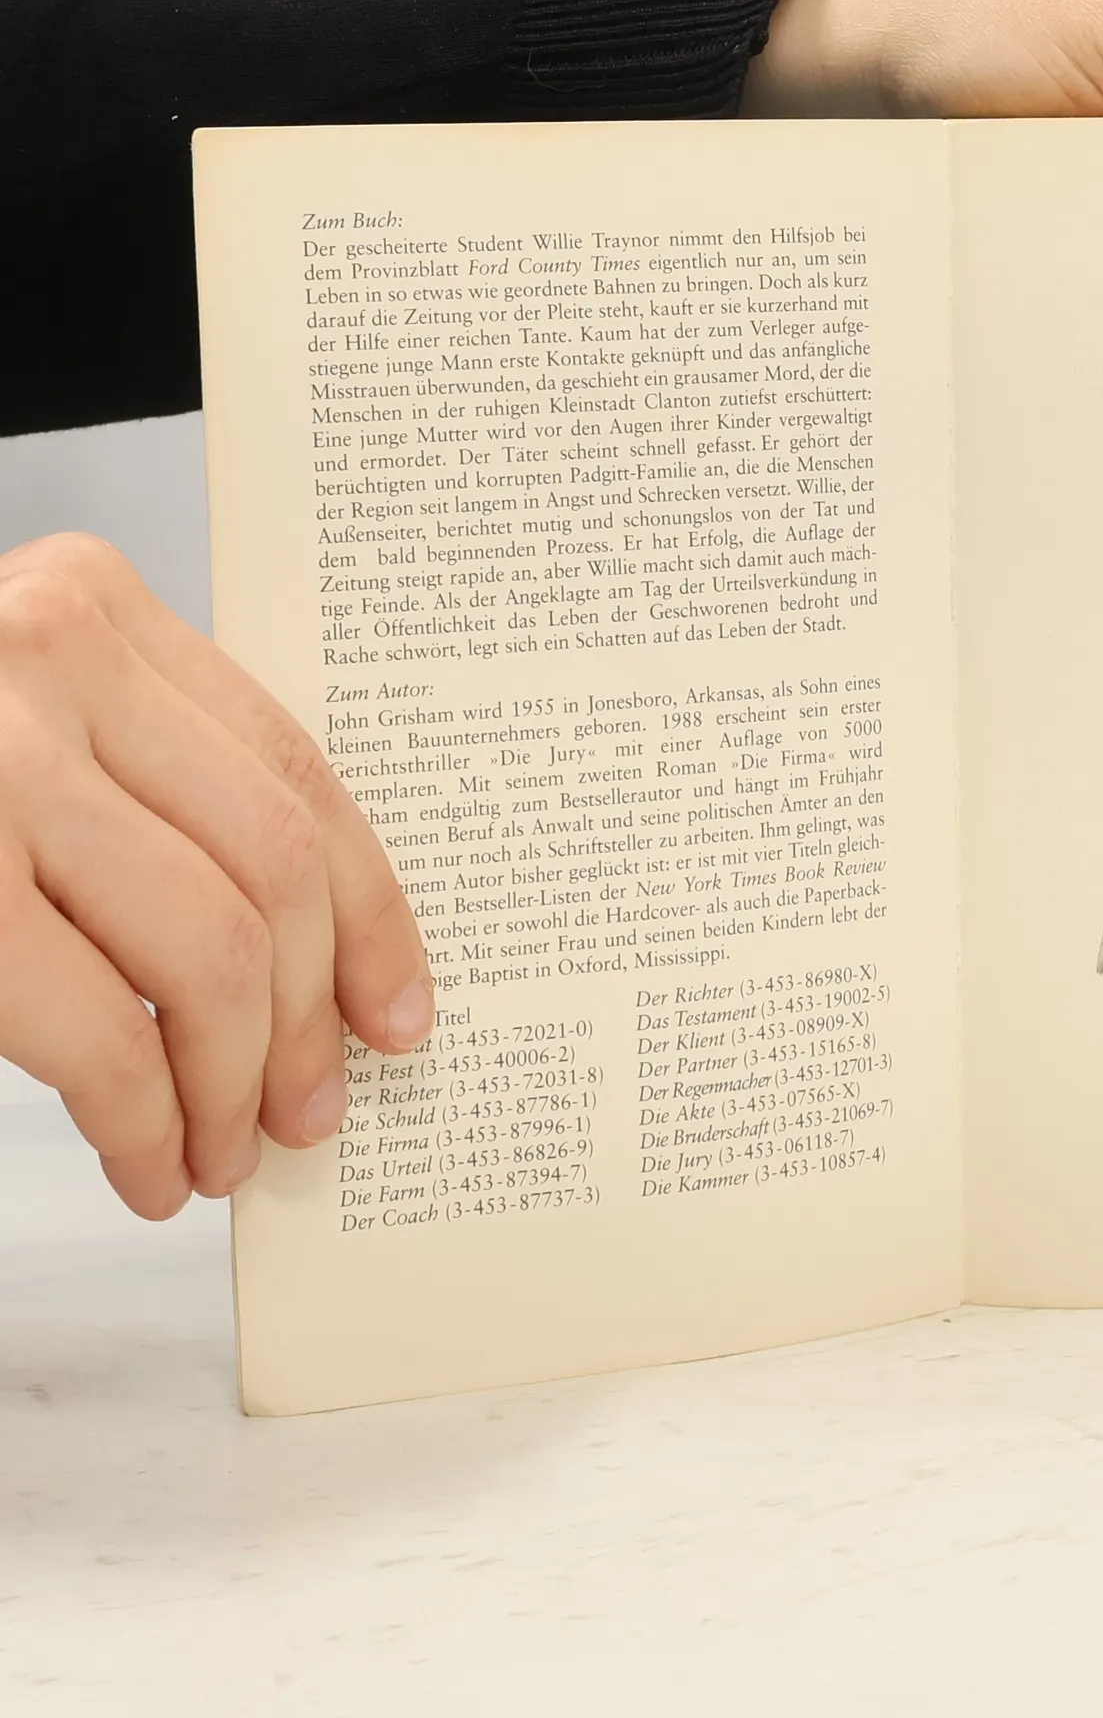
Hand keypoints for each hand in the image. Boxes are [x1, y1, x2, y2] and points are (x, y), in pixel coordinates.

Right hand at [0, 534, 433, 1218]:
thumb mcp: (27, 723)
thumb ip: (150, 789)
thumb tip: (315, 966)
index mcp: (98, 609)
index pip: (298, 773)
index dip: (371, 913)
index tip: (396, 1011)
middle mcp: (48, 658)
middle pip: (270, 870)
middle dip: (305, 1022)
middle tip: (308, 1114)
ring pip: (206, 951)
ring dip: (231, 1086)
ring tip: (223, 1155)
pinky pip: (94, 1026)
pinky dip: (143, 1119)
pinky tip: (147, 1162)